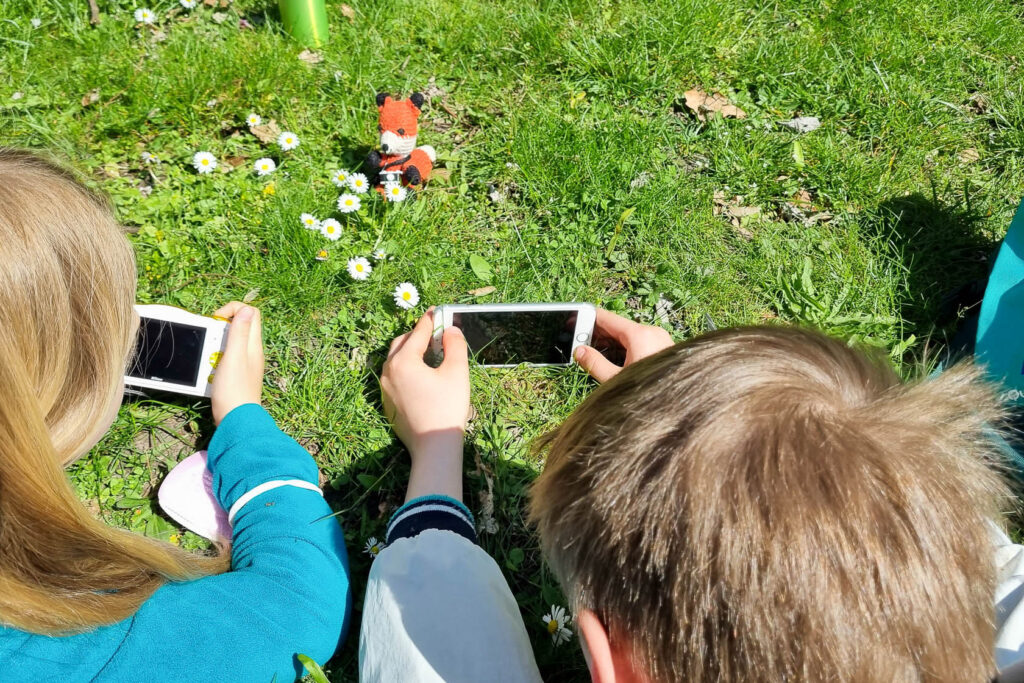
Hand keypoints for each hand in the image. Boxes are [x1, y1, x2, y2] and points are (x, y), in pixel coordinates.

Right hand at [211, 302, 264, 424]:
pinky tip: (209, 370)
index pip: (250, 313)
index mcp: (253, 344)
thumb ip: (240, 332)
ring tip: (208, 358)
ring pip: (229, 344)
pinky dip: (215, 360)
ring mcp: (245, 363)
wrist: (236, 419)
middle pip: (238, 327)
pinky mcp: (236, 375)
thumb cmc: (234, 389)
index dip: (232, 310)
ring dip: (215, 346)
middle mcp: (252, 351)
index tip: (217, 321)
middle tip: (210, 341)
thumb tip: (247, 309)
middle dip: (220, 329)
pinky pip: (224, 359)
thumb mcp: (235, 356)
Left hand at [381, 311, 469, 501]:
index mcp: (403, 360)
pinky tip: (421, 375)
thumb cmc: (447, 407)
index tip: (437, 311)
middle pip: (401, 343)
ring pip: (395, 360)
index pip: (418, 332)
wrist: (433, 445)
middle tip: (435, 334)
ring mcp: (384, 388)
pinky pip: (394, 377)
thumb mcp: (457, 372)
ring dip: (410, 352)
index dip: (429, 320)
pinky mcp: (387, 402)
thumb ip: (455, 344)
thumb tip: (450, 330)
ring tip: (429, 353)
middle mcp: (388, 371)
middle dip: (417, 335)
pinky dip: (406, 369)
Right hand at [574, 308, 673, 382]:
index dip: (587, 318)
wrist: (680, 403)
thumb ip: (595, 363)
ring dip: (609, 343)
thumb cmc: (651, 392)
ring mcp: (659, 340)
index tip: (572, 319)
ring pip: (627, 336)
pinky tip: (610, 360)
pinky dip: (622, 348)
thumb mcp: (616, 379)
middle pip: (617, 327)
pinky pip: (637, 343)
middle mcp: (651, 333)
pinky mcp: (662, 349)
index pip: (607, 318)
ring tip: (590, 352)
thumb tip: (579, 352)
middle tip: (577, 341)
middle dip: (596, 334)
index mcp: (640, 335)